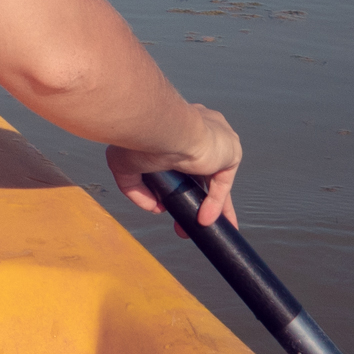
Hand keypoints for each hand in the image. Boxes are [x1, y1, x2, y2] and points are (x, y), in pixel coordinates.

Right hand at [107, 104, 241, 231]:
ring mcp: (218, 139)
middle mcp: (200, 128)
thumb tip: (153, 207)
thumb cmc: (139, 136)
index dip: (179, 182)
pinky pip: (223, 183)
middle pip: (202, 171)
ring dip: (209, 206)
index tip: (168, 201)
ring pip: (216, 180)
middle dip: (195, 198)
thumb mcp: (123, 162)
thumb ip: (134, 187)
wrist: (161, 128)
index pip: (183, 155)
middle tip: (183, 218)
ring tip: (201, 228)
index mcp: (177, 125)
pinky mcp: (230, 152)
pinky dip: (214, 203)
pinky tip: (203, 219)